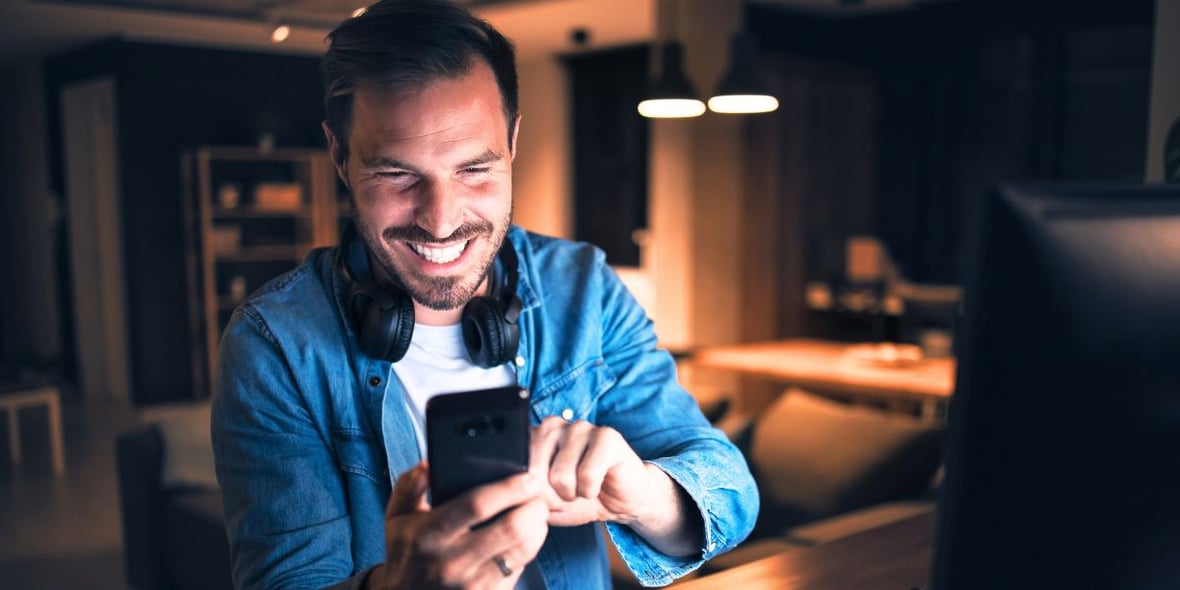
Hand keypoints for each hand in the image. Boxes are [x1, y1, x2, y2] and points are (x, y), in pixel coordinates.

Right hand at [364, 462, 548, 589]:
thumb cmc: (406, 552)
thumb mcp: (397, 516)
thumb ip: (409, 485)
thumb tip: (428, 465)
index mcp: (430, 534)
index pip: (476, 506)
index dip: (509, 489)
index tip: (528, 477)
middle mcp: (452, 561)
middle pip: (510, 528)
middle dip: (533, 506)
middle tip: (538, 494)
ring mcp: (472, 583)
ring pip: (522, 550)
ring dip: (537, 526)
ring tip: (535, 512)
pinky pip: (520, 568)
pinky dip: (530, 548)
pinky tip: (525, 536)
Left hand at [529, 417, 702, 555]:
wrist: (624, 501)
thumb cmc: (582, 498)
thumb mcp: (547, 504)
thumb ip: (527, 497)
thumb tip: (518, 493)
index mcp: (534, 438)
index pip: (514, 465)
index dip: (527, 491)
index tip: (544, 496)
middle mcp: (554, 426)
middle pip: (534, 472)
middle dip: (549, 497)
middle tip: (567, 495)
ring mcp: (580, 427)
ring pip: (560, 475)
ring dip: (572, 494)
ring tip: (582, 489)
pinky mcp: (607, 435)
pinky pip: (587, 475)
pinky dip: (590, 491)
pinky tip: (597, 485)